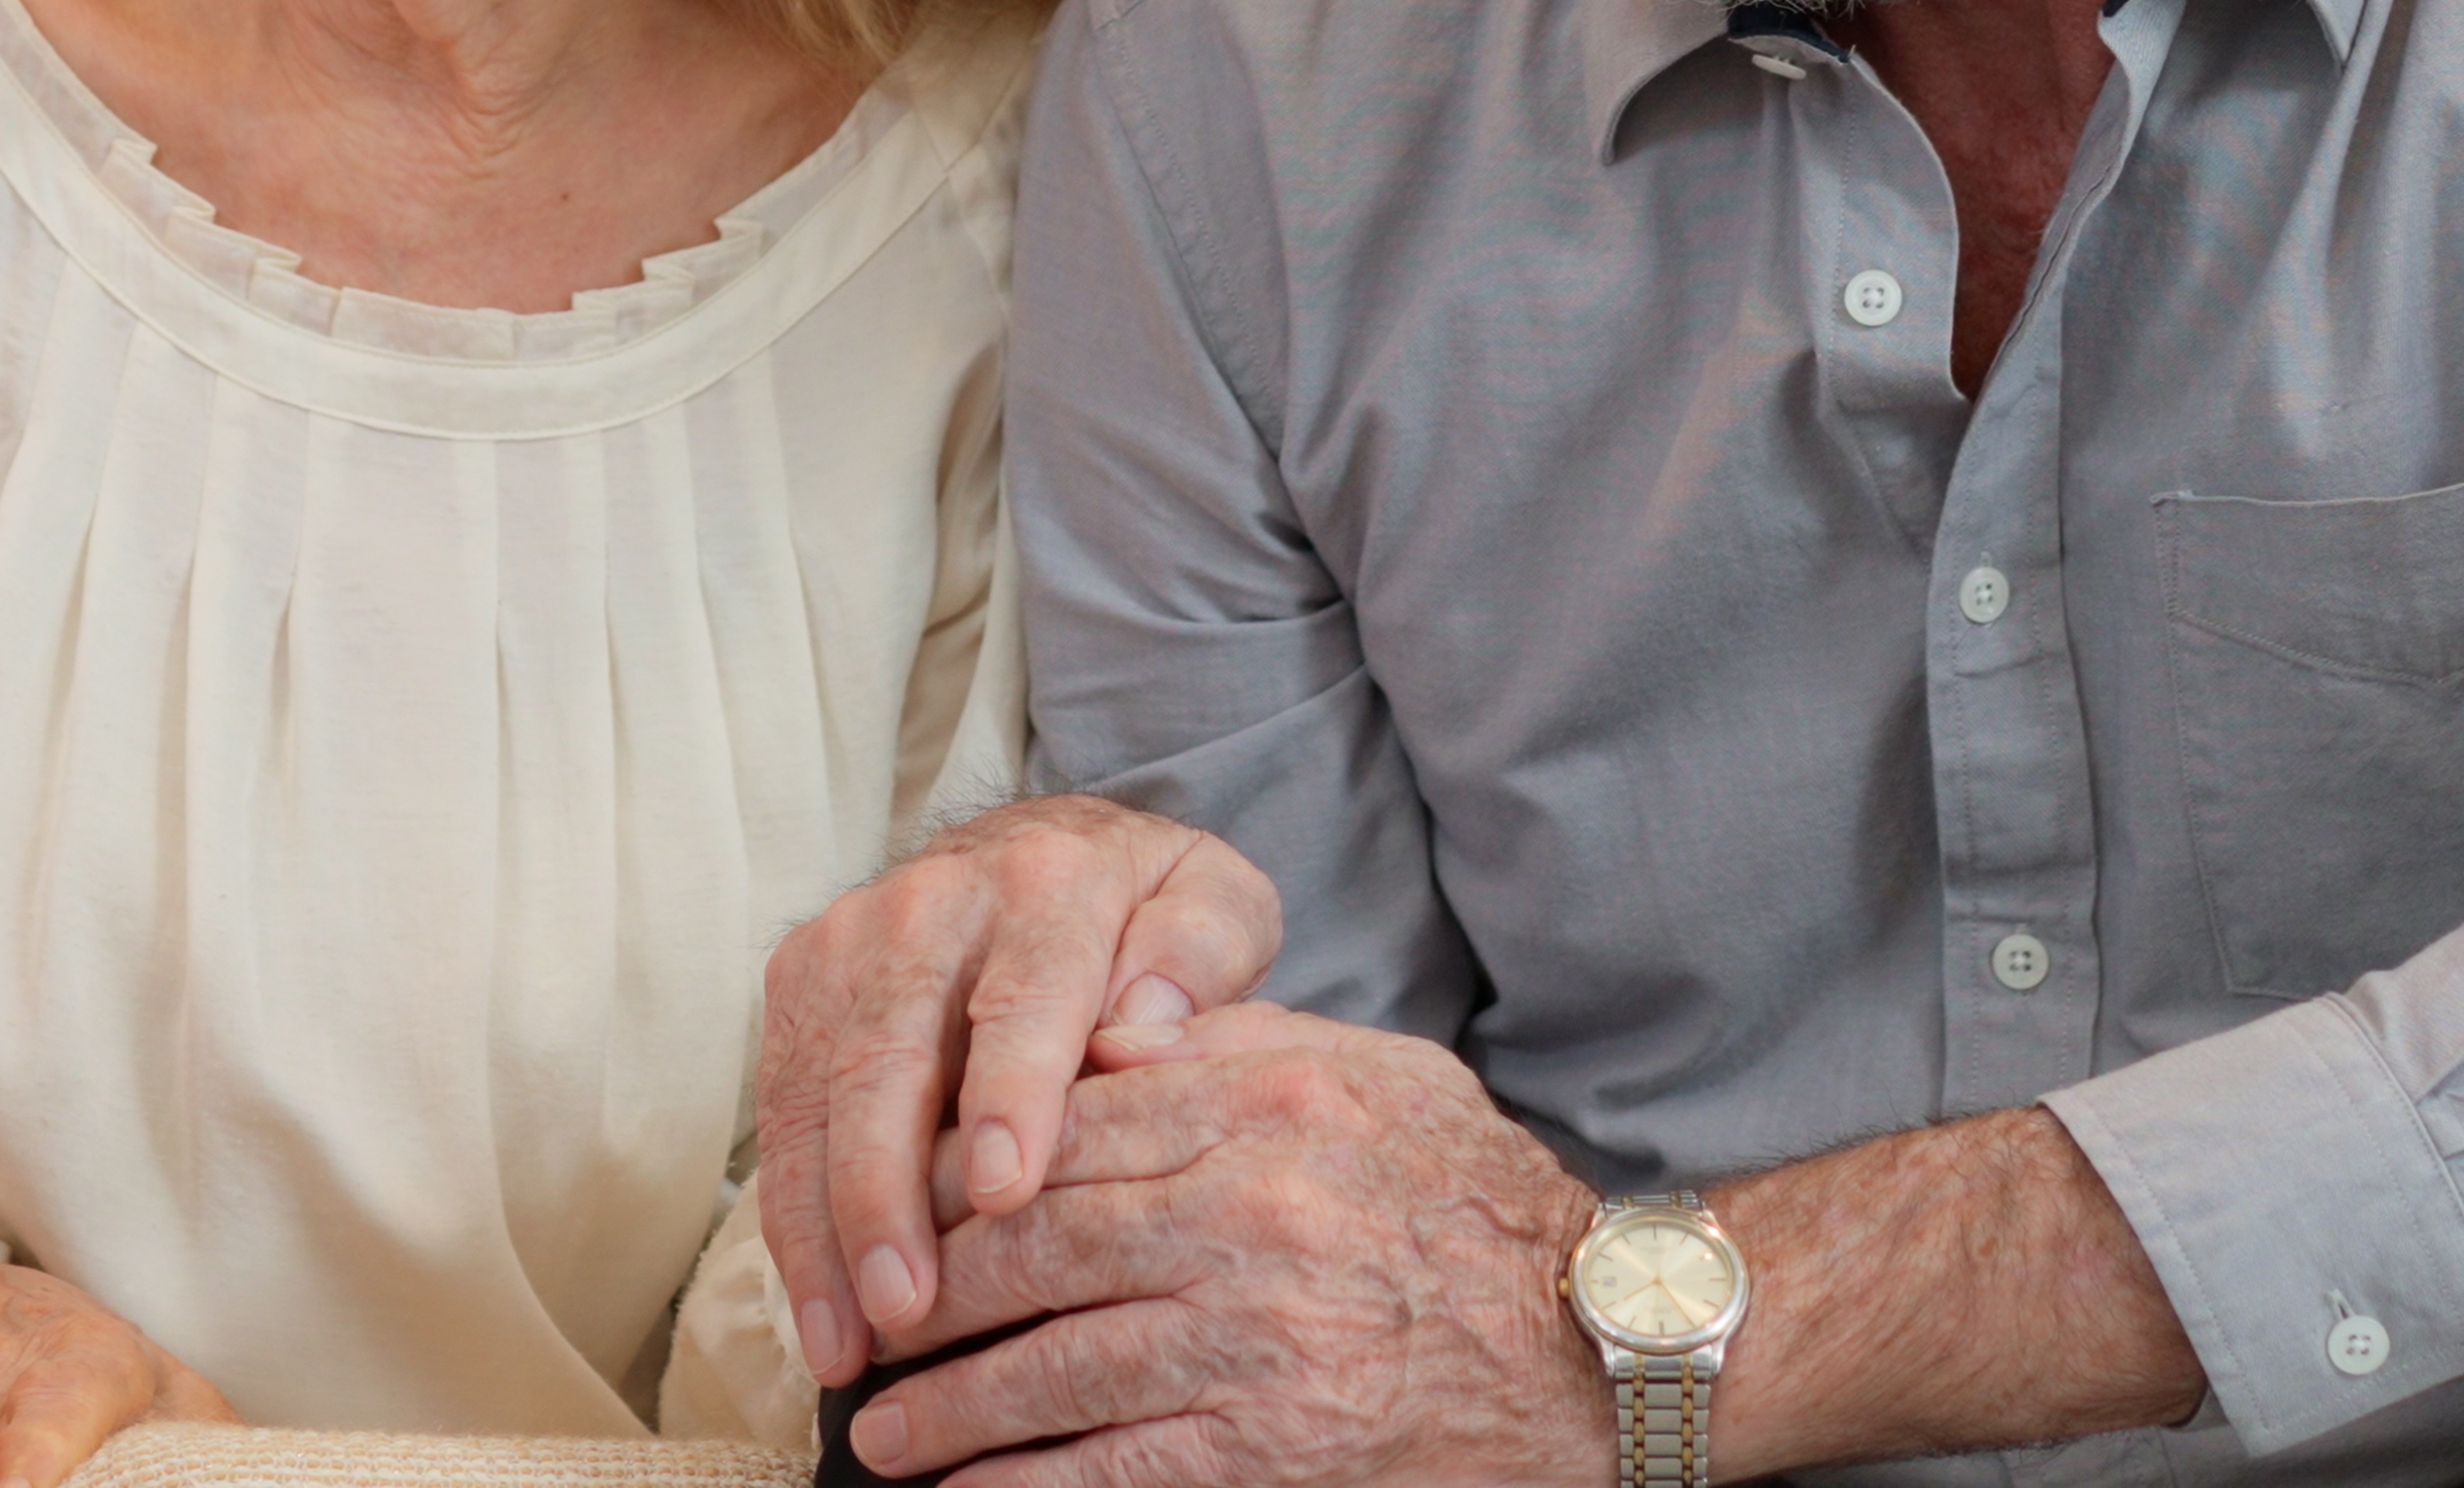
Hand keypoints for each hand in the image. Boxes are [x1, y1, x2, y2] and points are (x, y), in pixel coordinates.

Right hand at [759, 796, 1283, 1381]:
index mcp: (1044, 887)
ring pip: (815, 1099)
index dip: (1008, 1096)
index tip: (1004, 1195)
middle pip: (887, 1058)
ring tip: (846, 1346)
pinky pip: (782, 1117)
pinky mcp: (799, 985)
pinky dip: (792, 1223)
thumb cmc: (1144, 910)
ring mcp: (847, 945)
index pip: (1021, 1001)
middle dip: (885, 1192)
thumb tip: (1143, 1029)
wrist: (1042, 845)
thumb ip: (1197, 955)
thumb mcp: (1212, 903)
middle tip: (905, 1309)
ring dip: (824, 1231)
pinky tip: (821, 1314)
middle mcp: (927, 906)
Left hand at [855, 1004, 1598, 1487]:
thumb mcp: (1366, 1071)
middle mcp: (1249, 1214)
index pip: (1063, 1128)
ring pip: (1058, 1366)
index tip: (891, 1201)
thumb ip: (1229, 1036)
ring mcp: (1261, 1338)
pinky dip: (1031, 1486)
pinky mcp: (1280, 1446)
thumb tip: (1095, 1021)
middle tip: (863, 1321)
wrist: (1600, 1338)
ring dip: (953, 1406)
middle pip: (1035, 1246)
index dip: (956, 1171)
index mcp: (1260, 1106)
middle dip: (929, 1291)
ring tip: (885, 1430)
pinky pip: (1121, 1466)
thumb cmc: (1471, 1194)